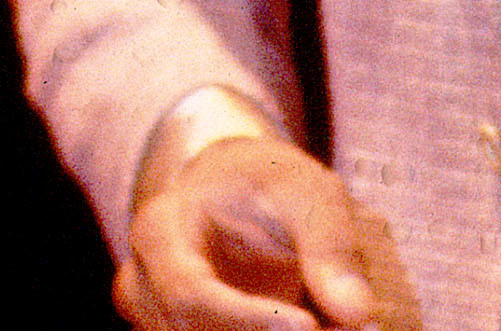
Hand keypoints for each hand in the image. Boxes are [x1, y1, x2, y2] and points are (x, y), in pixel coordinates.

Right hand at [116, 137, 379, 330]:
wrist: (232, 192)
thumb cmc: (265, 185)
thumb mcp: (305, 191)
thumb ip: (330, 245)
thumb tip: (357, 314)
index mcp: (159, 230)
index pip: (188, 292)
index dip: (247, 319)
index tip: (309, 326)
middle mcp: (143, 284)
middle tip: (341, 329)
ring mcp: (156, 320)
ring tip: (330, 324)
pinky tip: (311, 325)